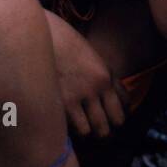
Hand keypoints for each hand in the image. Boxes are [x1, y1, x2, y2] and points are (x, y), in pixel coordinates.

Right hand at [46, 11, 127, 138]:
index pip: (123, 109)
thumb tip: (126, 103)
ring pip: (89, 131)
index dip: (118, 120)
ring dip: (84, 132)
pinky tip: (63, 124)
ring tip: (76, 128)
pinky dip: (68, 131)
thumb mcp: (94, 59)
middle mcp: (95, 88)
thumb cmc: (66, 47)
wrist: (40, 34)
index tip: (111, 121)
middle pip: (110, 125)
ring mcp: (76, 96)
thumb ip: (109, 79)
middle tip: (96, 132)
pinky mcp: (57, 102)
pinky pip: (69, 129)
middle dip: (104, 132)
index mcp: (106, 76)